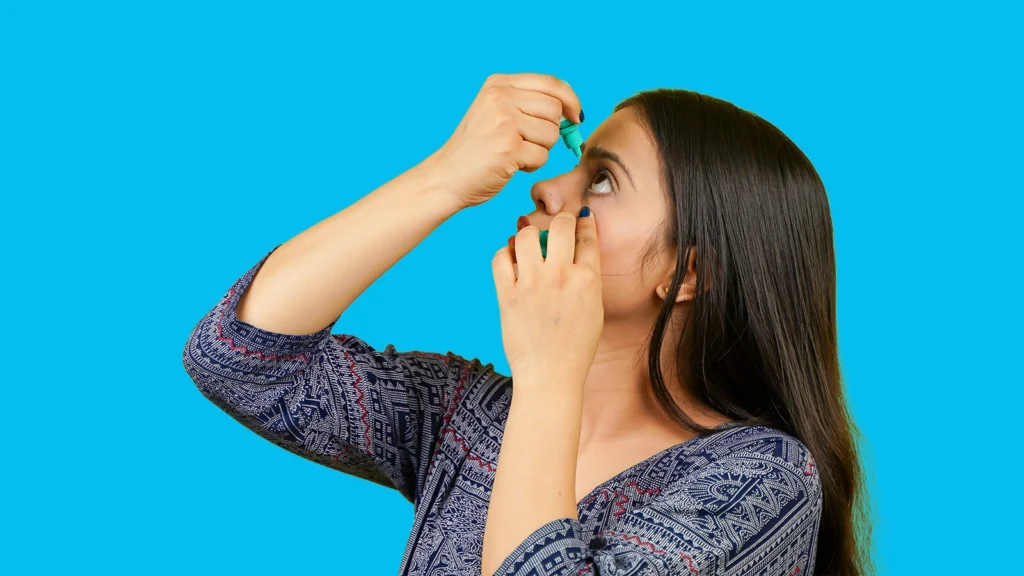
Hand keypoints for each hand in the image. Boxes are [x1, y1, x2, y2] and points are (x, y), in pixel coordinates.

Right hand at [425, 73, 582, 209]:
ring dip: (540, 149)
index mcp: (499, 84)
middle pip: (555, 110)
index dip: (570, 100)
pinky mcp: (509, 147)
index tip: (576, 117)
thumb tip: (573, 112)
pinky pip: (543, 156)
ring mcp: (504, 121)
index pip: (551, 83)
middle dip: (550, 131)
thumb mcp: (495, 111)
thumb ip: (528, 103)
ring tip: (515, 153)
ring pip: (552, 134)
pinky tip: (511, 164)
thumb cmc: (476, 149)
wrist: (446, 177)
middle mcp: (501, 97)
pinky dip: (532, 165)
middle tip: (528, 143)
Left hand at [491, 208, 602, 391]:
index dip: (583, 222)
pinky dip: (504, 254)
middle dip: (559, 219)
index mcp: (587, 280)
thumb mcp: (593, 310)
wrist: (550, 375)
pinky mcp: (508, 295)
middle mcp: (561, 276)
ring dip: (528, 234)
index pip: (587, 236)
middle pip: (560, 226)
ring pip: (526, 236)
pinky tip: (510, 259)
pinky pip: (500, 258)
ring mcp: (532, 284)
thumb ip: (587, 279)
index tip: (579, 218)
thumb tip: (579, 255)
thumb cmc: (574, 348)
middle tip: (555, 225)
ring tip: (528, 242)